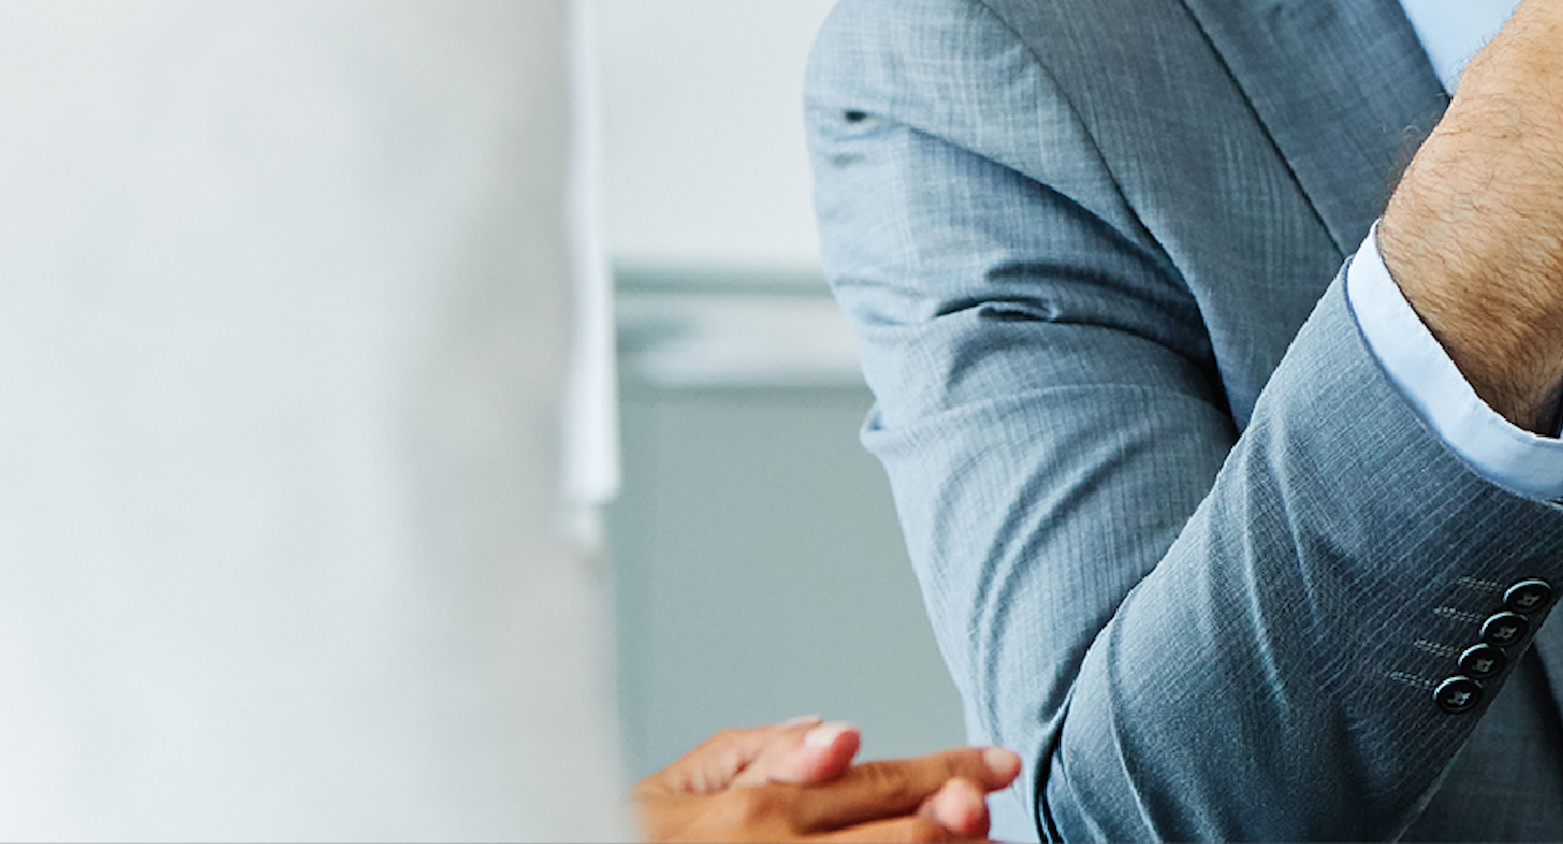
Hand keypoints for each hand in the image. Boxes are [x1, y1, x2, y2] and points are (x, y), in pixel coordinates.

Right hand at [631, 717, 1022, 841]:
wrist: (563, 843)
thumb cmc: (618, 840)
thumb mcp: (670, 791)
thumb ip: (753, 754)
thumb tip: (835, 730)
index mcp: (754, 808)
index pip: (871, 779)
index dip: (944, 769)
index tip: (999, 764)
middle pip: (889, 829)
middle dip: (952, 816)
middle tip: (997, 800)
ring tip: (985, 839)